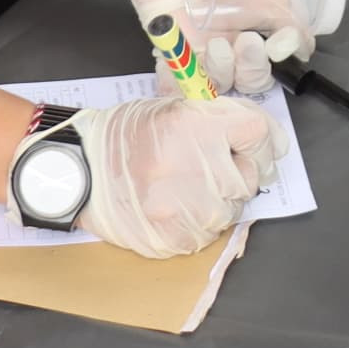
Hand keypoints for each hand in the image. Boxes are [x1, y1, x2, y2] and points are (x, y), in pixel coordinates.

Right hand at [74, 94, 279, 257]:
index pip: (258, 133)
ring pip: (231, 210)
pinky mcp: (175, 239)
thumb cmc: (126, 137)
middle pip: (250, 176)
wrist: (81, 171)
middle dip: (236, 172)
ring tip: (185, 188)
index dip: (257, 139)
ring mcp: (186, 208)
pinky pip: (206, 235)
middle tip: (206, 167)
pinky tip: (174, 208)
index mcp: (195, 125)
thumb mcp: (171, 109)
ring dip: (217, 201)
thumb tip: (267, 137)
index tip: (248, 144)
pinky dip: (197, 224)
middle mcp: (196, 166)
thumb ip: (219, 119)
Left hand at [106, 0, 348, 92]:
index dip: (296, 46)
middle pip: (261, 70)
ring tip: (218, 48)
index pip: (292, 37)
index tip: (286, 40)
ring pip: (228, 80)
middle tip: (250, 44)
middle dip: (260, 69)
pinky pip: (184, 82)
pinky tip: (184, 66)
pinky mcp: (175, 44)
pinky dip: (186, 86)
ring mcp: (207, 36)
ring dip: (228, 75)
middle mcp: (240, 24)